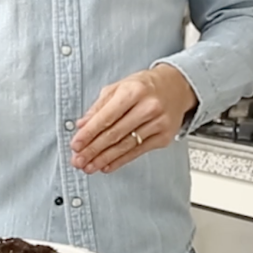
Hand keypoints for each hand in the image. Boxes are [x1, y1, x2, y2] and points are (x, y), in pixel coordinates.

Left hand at [69, 64, 196, 174]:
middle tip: (79, 160)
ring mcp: (158, 123)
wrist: (176, 86)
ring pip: (125, 145)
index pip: (106, 117)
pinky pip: (138, 152)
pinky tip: (107, 165)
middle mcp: (147, 107)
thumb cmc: (144, 86)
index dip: (89, 133)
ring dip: (104, 158)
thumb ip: (99, 107)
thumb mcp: (118, 87)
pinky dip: (120, 160)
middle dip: (93, 149)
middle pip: (115, 134)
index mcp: (133, 91)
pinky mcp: (164, 137)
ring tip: (89, 166)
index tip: (76, 144)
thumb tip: (82, 125)